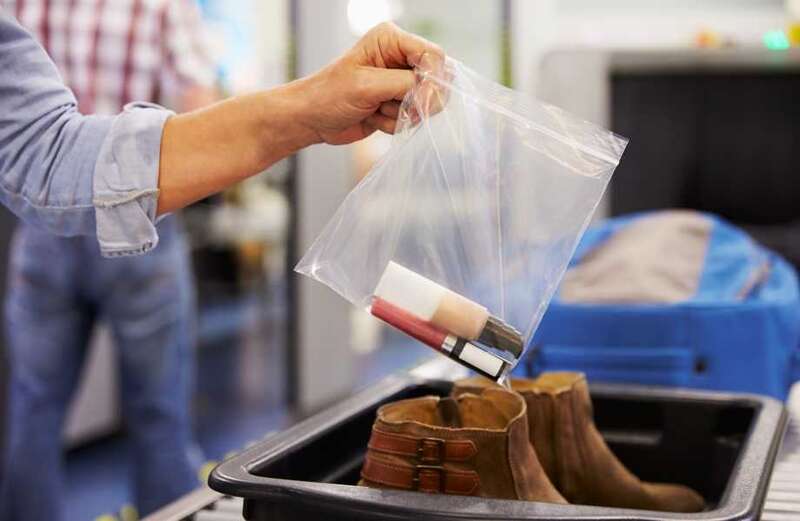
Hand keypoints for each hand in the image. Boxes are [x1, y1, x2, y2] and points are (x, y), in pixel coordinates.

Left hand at [158, 23, 442, 213]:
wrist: (310, 119)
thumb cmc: (329, 96)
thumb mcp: (367, 86)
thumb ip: (405, 85)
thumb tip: (434, 93)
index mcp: (391, 39)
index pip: (433, 56)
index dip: (434, 81)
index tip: (422, 104)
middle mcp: (399, 57)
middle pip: (436, 79)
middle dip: (418, 101)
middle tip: (394, 110)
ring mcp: (399, 81)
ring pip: (426, 103)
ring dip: (401, 114)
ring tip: (374, 110)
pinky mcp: (397, 103)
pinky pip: (413, 118)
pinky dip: (395, 124)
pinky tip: (372, 117)